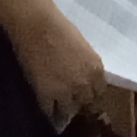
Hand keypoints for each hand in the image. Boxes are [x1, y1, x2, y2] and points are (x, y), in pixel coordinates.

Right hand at [16, 4, 109, 132]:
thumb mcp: (82, 48)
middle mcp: (85, 84)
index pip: (99, 92)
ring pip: (68, 110)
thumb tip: (80, 74)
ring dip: (63, 110)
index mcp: (97, 70)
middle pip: (86, 103)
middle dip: (79, 103)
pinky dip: (48, 112)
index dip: (90, 92)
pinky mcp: (47, 95)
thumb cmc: (59, 27)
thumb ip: (85, 65)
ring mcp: (66, 92)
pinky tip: (46, 112)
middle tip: (70, 102)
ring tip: (58, 112)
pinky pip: (49, 111)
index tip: (84, 94)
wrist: (37, 25)